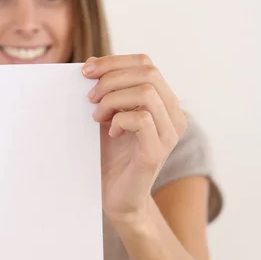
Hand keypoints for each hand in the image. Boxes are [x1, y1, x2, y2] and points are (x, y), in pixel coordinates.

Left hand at [82, 54, 186, 222]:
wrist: (117, 198)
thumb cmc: (112, 157)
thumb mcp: (108, 117)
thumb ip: (107, 92)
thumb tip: (90, 64)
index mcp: (165, 103)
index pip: (146, 64)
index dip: (115, 61)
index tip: (86, 71)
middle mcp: (174, 116)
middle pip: (149, 73)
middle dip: (112, 79)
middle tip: (90, 98)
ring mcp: (169, 134)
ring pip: (146, 93)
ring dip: (113, 100)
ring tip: (97, 116)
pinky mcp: (157, 152)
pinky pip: (142, 119)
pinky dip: (119, 120)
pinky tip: (111, 133)